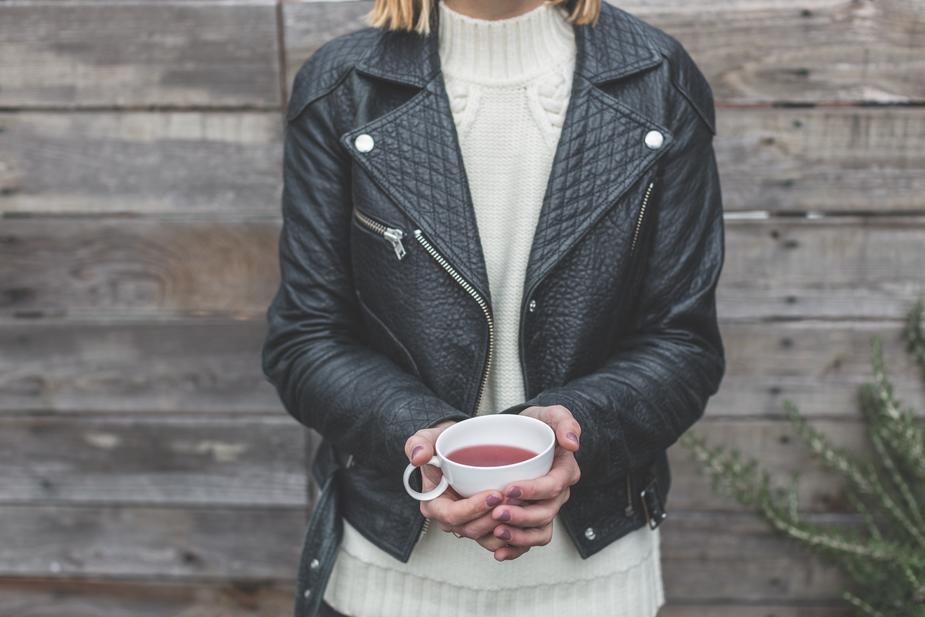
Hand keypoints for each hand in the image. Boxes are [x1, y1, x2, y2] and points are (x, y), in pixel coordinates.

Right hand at [405, 421, 510, 557]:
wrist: (459, 448)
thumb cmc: (443, 445)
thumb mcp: (428, 438)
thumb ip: (419, 444)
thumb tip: (418, 457)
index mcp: (433, 505)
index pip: (452, 515)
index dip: (474, 509)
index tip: (494, 494)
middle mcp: (450, 519)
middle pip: (472, 530)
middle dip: (494, 519)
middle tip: (514, 500)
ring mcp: (468, 524)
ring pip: (487, 538)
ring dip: (506, 528)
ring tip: (523, 507)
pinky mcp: (484, 525)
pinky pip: (498, 540)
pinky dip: (513, 536)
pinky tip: (527, 522)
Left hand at [488, 405, 581, 558]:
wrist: (524, 435)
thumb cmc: (537, 425)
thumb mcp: (552, 414)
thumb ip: (565, 421)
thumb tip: (573, 443)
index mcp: (565, 471)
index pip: (552, 486)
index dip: (532, 490)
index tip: (508, 488)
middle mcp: (558, 493)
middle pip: (545, 513)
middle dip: (521, 516)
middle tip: (496, 513)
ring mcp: (546, 507)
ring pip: (539, 531)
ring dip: (519, 537)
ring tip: (496, 533)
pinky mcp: (533, 518)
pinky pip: (530, 539)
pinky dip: (516, 549)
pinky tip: (499, 552)